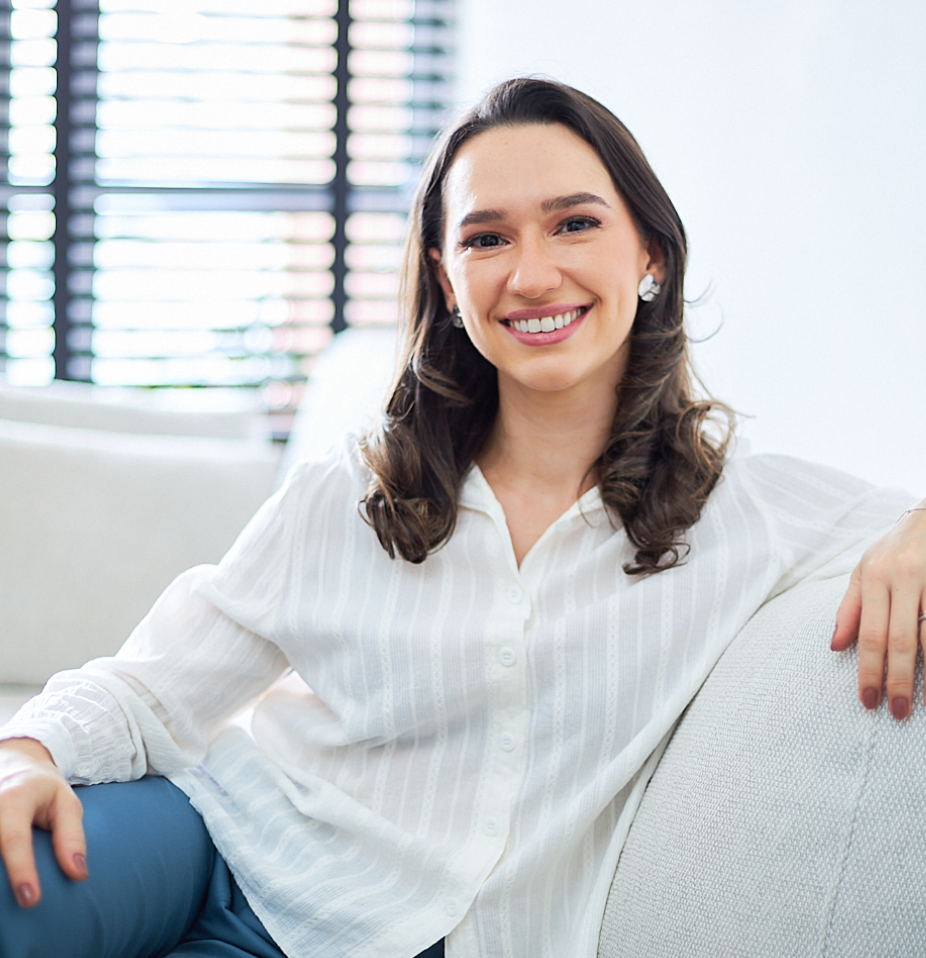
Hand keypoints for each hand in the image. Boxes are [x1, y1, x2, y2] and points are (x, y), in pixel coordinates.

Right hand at [0, 738, 87, 906]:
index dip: (21, 871)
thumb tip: (79, 874)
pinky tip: (3, 886)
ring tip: (9, 904)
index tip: (31, 900)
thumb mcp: (66, 803)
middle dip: (1, 881)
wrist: (14, 768)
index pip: (14, 839)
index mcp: (13, 799)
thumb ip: (71, 836)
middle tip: (23, 904)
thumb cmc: (44, 790)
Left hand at [832, 502, 925, 719]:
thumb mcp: (864, 567)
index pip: (871, 634)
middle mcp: (905, 578)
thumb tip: (836, 647)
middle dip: (898, 680)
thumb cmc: (896, 546)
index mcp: (876, 577)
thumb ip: (850, 607)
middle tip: (896, 712)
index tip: (868, 701)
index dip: (869, 670)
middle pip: (901, 640)